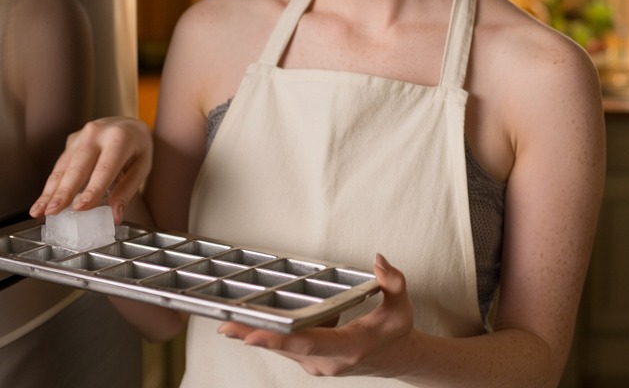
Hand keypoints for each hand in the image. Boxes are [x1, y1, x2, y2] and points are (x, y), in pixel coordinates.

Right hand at [29, 116, 152, 223]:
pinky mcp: (71, 141)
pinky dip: (51, 185)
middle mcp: (96, 133)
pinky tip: (43, 201)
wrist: (129, 124)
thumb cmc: (138, 148)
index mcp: (119, 138)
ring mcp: (81, 135)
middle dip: (63, 191)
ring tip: (39, 211)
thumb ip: (127, 190)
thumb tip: (115, 216)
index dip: (92, 189)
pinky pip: (60, 165)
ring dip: (49, 191)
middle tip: (52, 212)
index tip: (80, 208)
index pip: (104, 168)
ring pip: (63, 167)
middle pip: (77, 166)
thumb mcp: (142, 167)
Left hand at [216, 254, 414, 377]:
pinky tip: (252, 324)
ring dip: (258, 336)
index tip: (251, 335)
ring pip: (284, 350)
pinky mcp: (313, 364)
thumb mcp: (402, 305)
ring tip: (229, 323)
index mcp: (350, 347)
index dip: (279, 339)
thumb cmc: (397, 331)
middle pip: (286, 348)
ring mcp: (320, 366)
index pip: (309, 343)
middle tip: (226, 325)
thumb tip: (379, 261)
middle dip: (254, 336)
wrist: (398, 358)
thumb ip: (393, 281)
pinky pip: (289, 349)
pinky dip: (272, 336)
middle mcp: (330, 362)